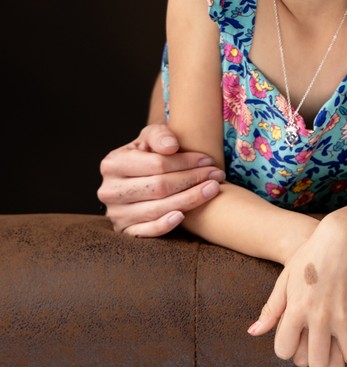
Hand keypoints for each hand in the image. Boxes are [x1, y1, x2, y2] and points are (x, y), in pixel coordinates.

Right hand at [97, 124, 225, 235]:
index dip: (186, 162)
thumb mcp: (148, 138)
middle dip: (192, 180)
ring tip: (212, 190)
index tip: (209, 160)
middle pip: (159, 187)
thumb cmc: (146, 155)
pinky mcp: (124, 231)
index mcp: (112, 164)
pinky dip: (164, 225)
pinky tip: (183, 216)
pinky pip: (146, 232)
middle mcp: (109, 191)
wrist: (135, 179)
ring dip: (189, 199)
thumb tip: (171, 146)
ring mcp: (115, 214)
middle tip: (217, 175)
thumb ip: (159, 135)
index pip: (157, 164)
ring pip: (157, 208)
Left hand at [247, 217, 346, 366]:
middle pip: (319, 363)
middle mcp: (318, 315)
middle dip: (322, 360)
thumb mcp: (286, 279)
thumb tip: (254, 332)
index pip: (286, 352)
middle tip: (326, 348)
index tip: (299, 341)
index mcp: (295, 309)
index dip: (291, 350)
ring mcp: (343, 311)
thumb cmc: (310, 256)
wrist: (341, 235)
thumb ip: (272, 309)